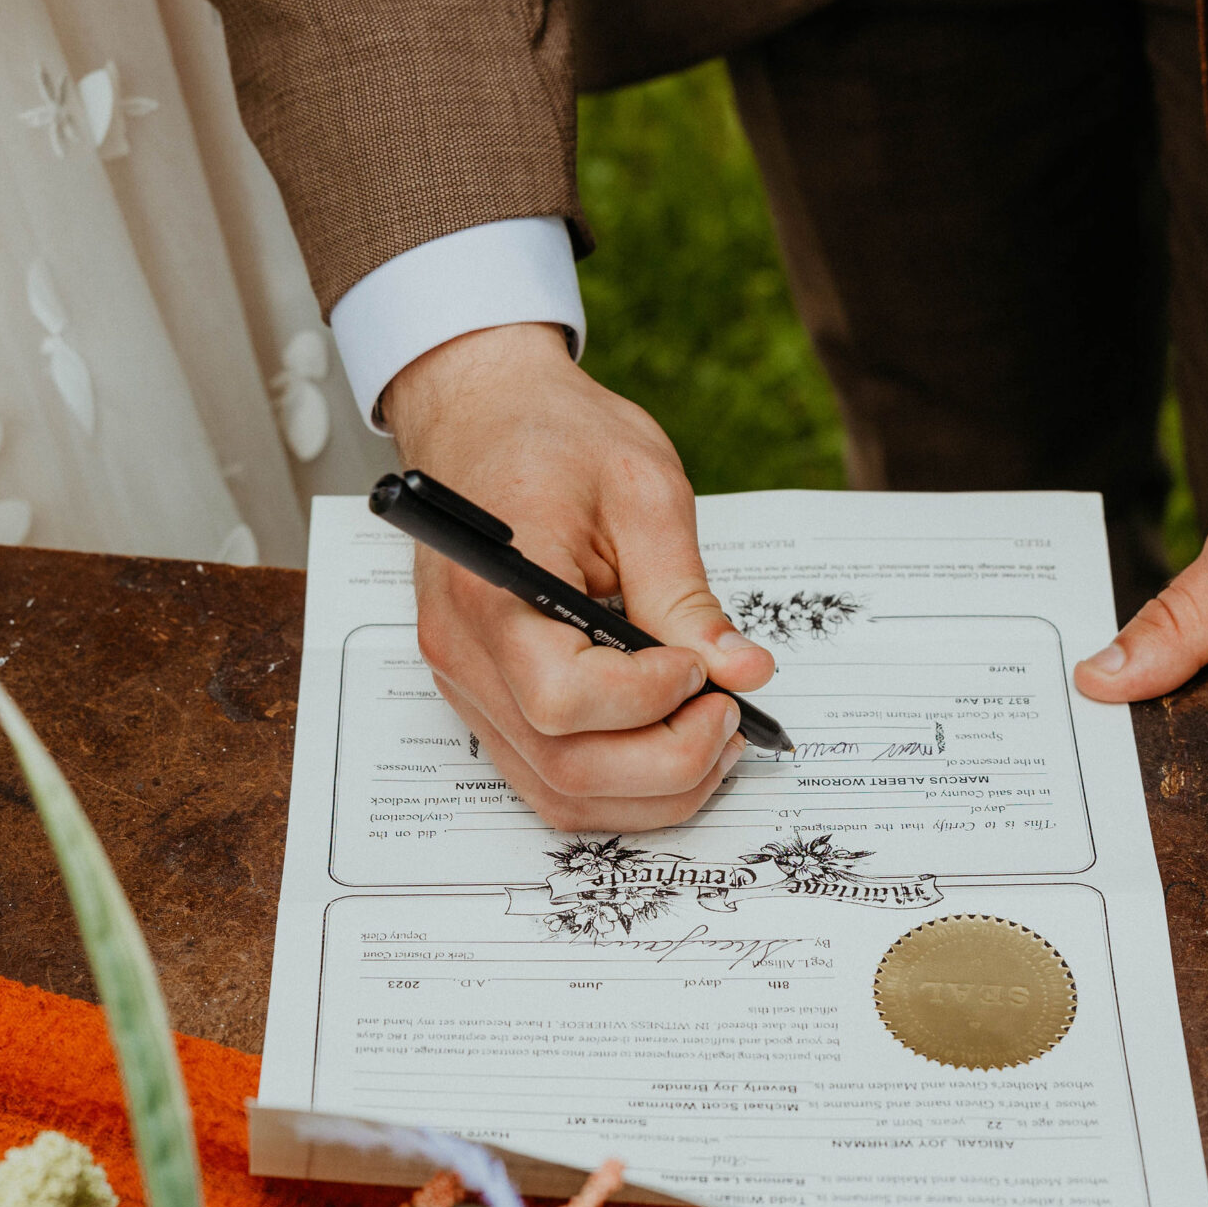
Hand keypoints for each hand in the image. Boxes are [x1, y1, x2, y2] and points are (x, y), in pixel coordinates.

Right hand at [384, 323, 775, 830]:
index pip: (562, 696)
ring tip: (712, 731)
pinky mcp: (483, 698)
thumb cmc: (554, 437)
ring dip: (652, 790)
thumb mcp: (641, 491)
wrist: (482, 415)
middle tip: (727, 711)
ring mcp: (465, 683)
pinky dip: (620, 785)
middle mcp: (463, 651)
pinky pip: (547, 778)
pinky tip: (670, 742)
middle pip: (564, 765)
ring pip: (558, 791)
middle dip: (668, 761)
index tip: (700, 666)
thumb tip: (743, 670)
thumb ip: (687, 590)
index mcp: (490, 588)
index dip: (647, 699)